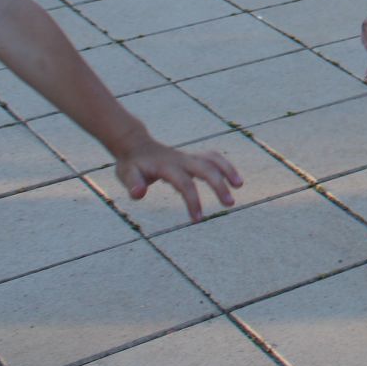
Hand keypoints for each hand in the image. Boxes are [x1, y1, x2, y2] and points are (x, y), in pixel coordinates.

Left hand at [111, 135, 242, 222]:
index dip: (193, 201)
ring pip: (213, 159)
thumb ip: (133, 184)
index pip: (185, 184)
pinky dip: (225, 166)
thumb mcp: (126, 174)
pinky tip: (232, 179)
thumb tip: (139, 194)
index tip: (198, 220)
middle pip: (206, 169)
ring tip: (239, 185)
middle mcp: (181, 159)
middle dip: (219, 185)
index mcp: (167, 166)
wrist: (135, 145)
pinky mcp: (193, 157)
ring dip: (228, 170)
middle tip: (230, 204)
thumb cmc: (132, 164)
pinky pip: (213, 158)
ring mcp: (188, 157)